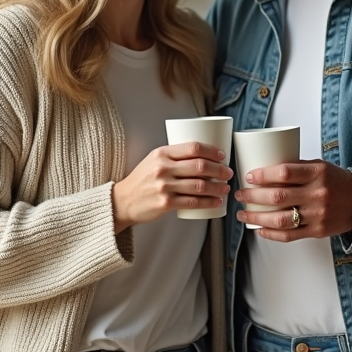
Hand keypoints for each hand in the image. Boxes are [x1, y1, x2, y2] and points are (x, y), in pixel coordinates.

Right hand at [112, 142, 232, 232]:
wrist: (123, 200)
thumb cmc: (142, 180)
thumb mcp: (154, 160)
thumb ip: (174, 156)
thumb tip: (203, 154)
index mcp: (162, 153)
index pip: (193, 148)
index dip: (212, 151)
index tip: (221, 156)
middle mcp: (163, 168)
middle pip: (200, 166)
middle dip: (219, 170)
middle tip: (227, 173)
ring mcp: (164, 186)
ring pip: (199, 185)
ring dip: (217, 187)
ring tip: (225, 188)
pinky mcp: (165, 203)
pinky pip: (193, 202)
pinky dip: (208, 202)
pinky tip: (216, 201)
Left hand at [234, 159, 351, 241]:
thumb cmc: (336, 182)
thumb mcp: (320, 166)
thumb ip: (296, 168)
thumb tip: (265, 169)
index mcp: (317, 173)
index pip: (284, 173)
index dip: (263, 175)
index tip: (249, 177)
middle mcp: (317, 194)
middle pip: (277, 197)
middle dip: (253, 196)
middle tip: (240, 194)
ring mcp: (317, 215)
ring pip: (280, 219)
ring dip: (257, 218)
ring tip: (244, 214)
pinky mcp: (317, 231)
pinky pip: (290, 235)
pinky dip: (271, 234)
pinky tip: (260, 230)